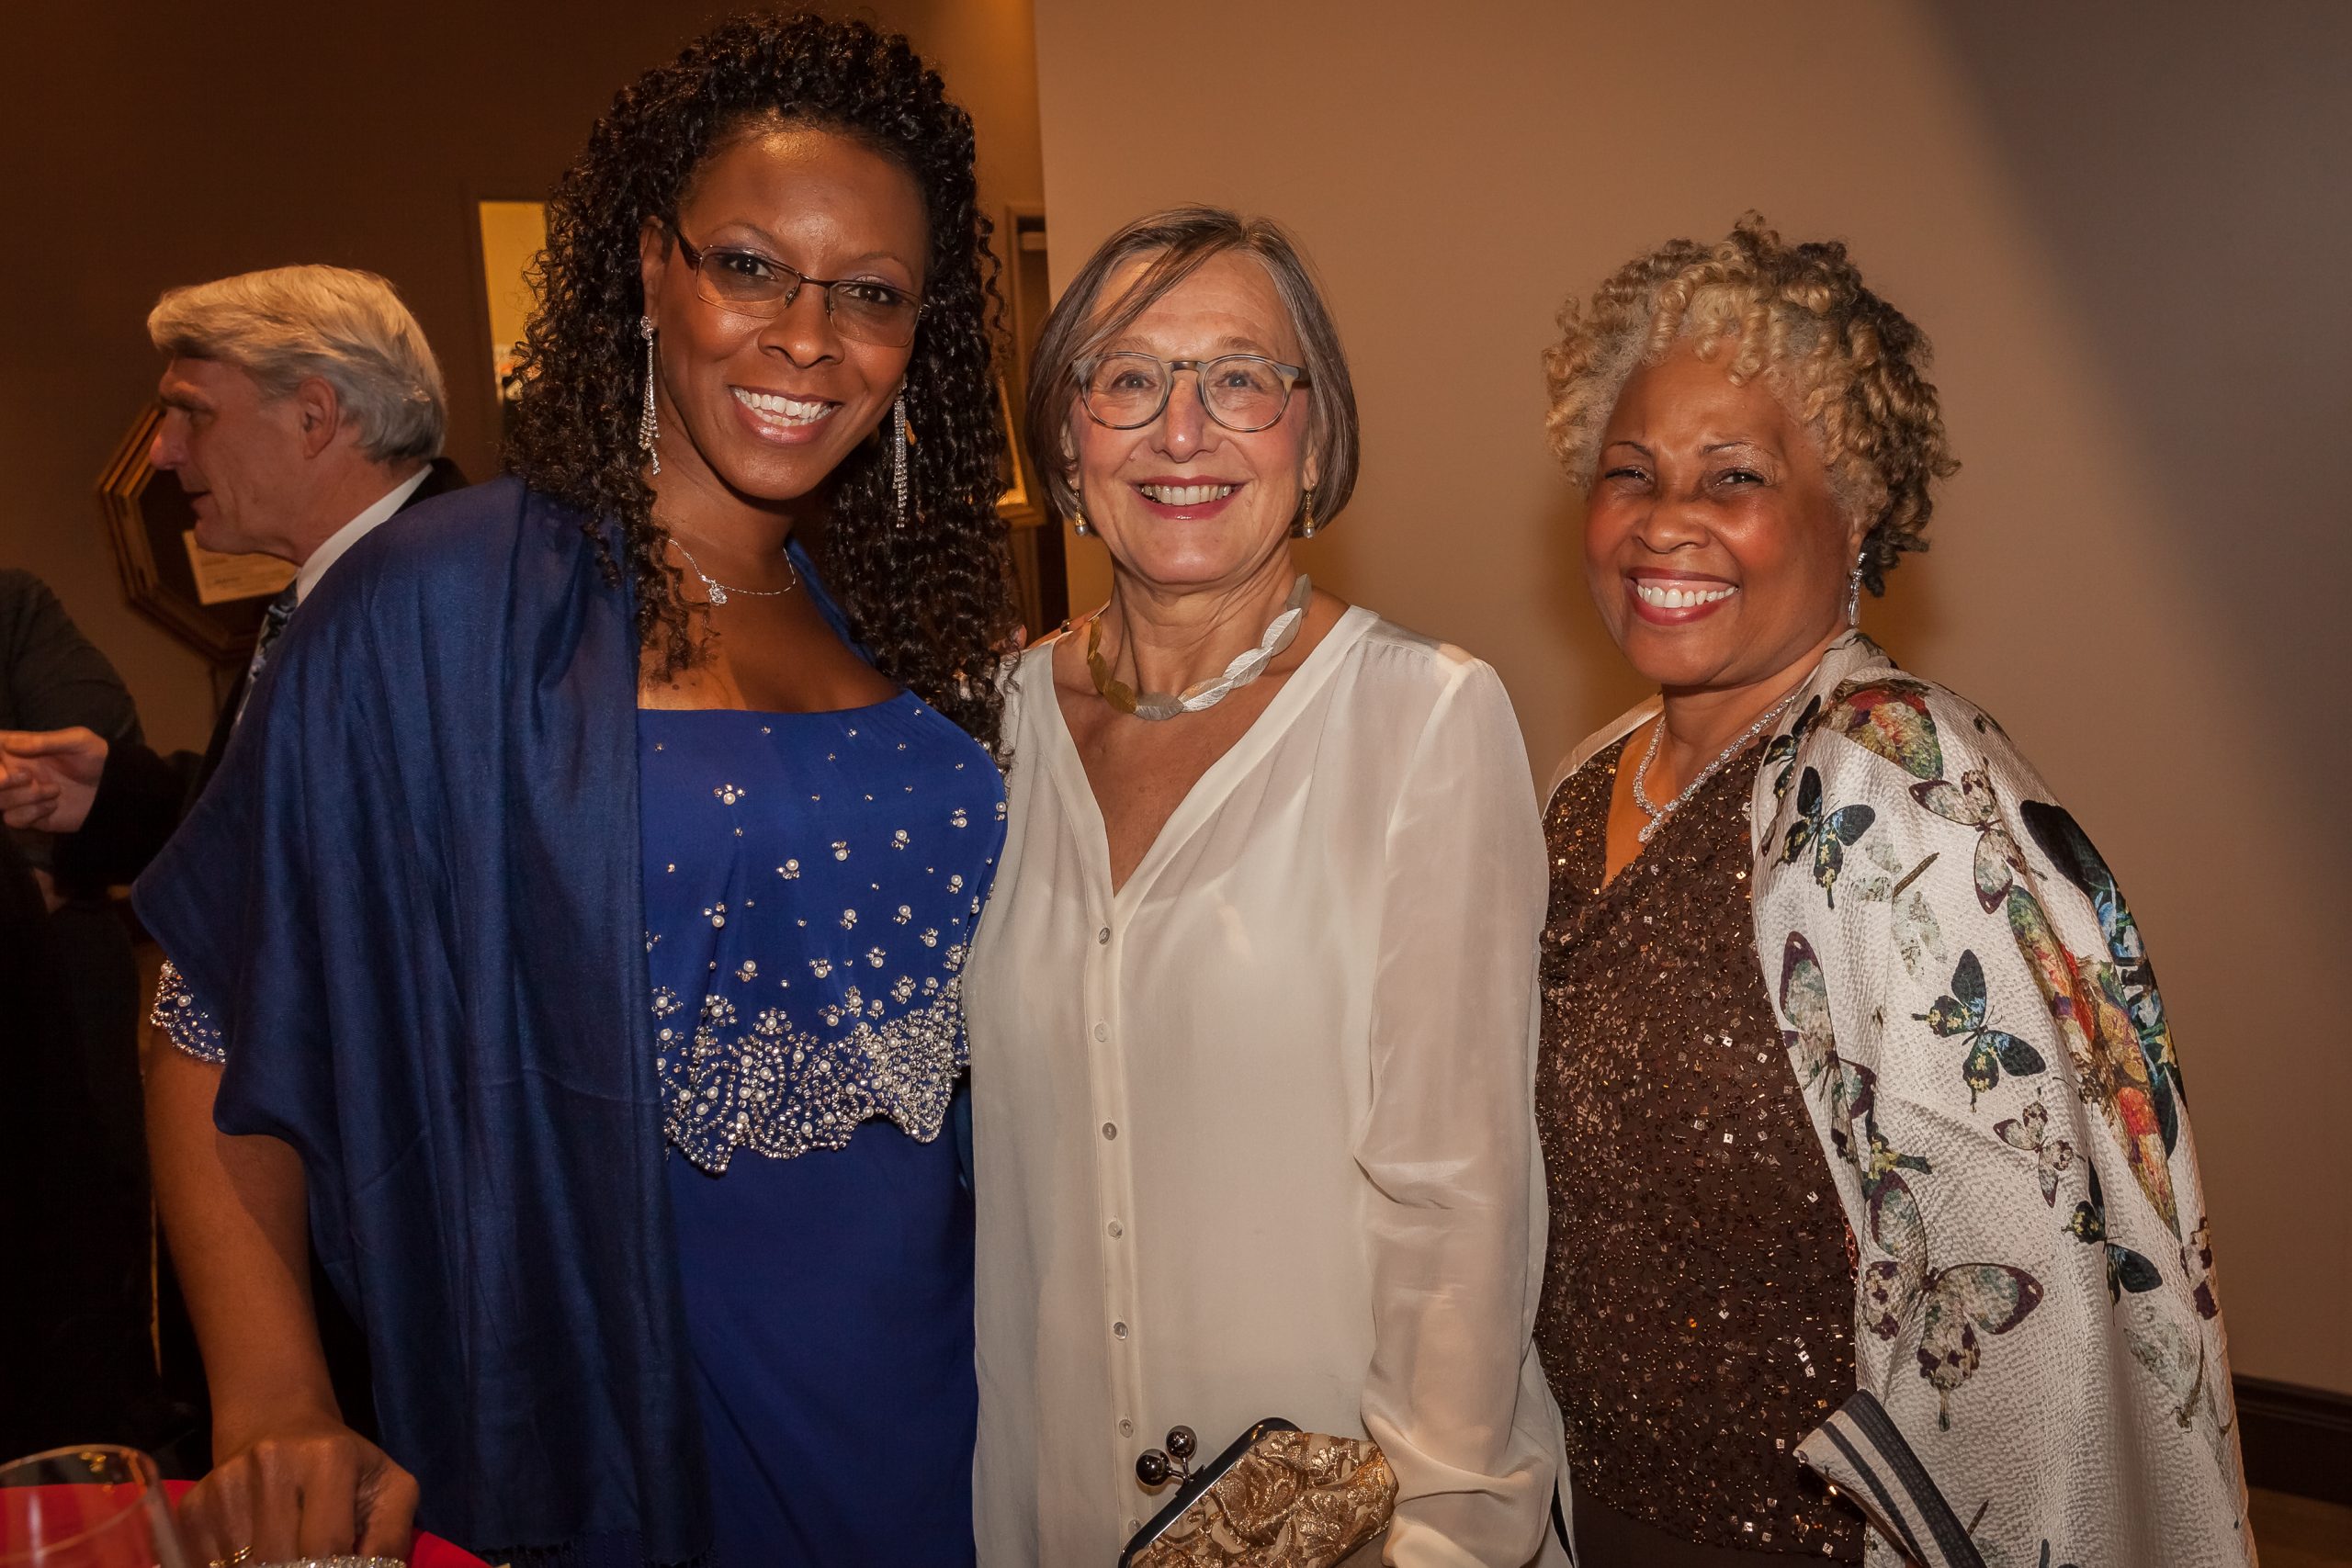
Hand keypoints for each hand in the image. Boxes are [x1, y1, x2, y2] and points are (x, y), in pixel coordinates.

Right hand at [0, 726, 106, 830]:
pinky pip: (12, 819)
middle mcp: (12, 771)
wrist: (113, 789)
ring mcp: (18, 794)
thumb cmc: (95, 758)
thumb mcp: (77, 741)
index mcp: (18, 748)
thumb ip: (43, 741)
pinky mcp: (28, 816)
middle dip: (0, 781)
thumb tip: (8, 744)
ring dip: (25, 796)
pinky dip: (31, 813)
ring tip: (55, 790)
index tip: (4, 762)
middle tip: (27, 777)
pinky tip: (53, 806)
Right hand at [176, 1412, 417, 1565]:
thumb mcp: (388, 1487)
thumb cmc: (345, 1464)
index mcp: (329, 1458)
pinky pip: (205, 1565)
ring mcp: (226, 1485)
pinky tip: (252, 1560)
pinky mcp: (194, 1505)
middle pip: (280, 1561)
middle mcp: (271, 1464)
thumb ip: (392, 1536)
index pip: (327, 1546)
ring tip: (287, 1560)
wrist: (280, 1425)